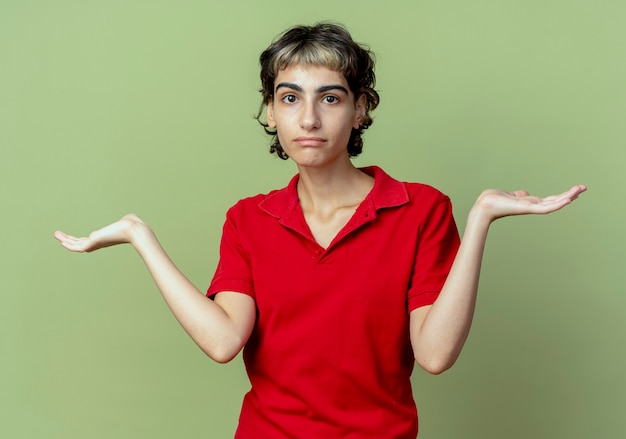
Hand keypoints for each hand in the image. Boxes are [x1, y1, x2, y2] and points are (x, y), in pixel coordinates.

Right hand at [54, 214, 148, 252]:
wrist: (134, 229)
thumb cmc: (133, 224)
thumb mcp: (127, 221)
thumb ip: (126, 220)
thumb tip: (131, 218)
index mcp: (104, 238)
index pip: (87, 241)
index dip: (77, 240)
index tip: (69, 238)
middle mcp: (98, 242)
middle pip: (79, 243)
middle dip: (68, 240)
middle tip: (58, 235)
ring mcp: (95, 243)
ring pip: (76, 245)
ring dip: (65, 240)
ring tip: (55, 234)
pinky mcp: (94, 242)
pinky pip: (78, 247)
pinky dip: (69, 246)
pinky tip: (61, 241)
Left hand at [472, 185, 586, 222]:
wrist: (484, 206)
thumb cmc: (493, 201)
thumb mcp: (510, 196)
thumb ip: (519, 195)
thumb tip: (523, 193)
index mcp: (529, 203)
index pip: (549, 199)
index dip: (561, 196)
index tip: (574, 191)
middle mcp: (532, 206)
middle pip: (555, 201)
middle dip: (570, 195)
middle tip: (584, 187)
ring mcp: (530, 208)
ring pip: (553, 204)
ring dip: (567, 197)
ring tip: (580, 190)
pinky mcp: (527, 208)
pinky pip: (545, 208)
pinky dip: (557, 204)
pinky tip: (568, 200)